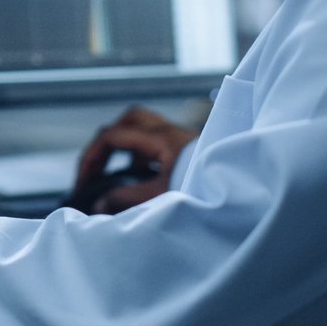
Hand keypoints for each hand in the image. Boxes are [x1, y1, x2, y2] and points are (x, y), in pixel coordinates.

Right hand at [74, 105, 198, 213]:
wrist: (243, 187)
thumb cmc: (205, 188)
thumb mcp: (161, 198)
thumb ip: (126, 200)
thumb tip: (99, 204)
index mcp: (160, 137)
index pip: (111, 136)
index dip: (91, 158)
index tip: (83, 182)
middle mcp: (169, 131)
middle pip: (127, 121)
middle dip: (106, 142)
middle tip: (97, 167)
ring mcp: (179, 138)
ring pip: (142, 128)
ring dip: (125, 146)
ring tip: (117, 173)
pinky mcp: (187, 149)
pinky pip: (156, 142)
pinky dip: (141, 155)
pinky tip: (141, 177)